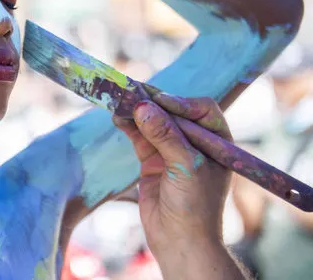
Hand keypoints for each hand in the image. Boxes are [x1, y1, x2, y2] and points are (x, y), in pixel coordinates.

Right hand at [113, 94, 242, 278]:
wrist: (180, 242)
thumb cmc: (195, 205)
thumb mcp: (186, 165)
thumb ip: (165, 135)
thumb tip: (143, 107)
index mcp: (216, 142)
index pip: (201, 109)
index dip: (180, 102)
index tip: (159, 102)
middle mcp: (195, 143)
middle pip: (173, 112)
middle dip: (153, 104)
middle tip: (133, 93)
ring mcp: (172, 152)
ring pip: (153, 123)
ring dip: (137, 113)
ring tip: (120, 103)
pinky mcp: (152, 162)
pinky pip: (139, 137)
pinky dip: (129, 127)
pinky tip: (118, 118)